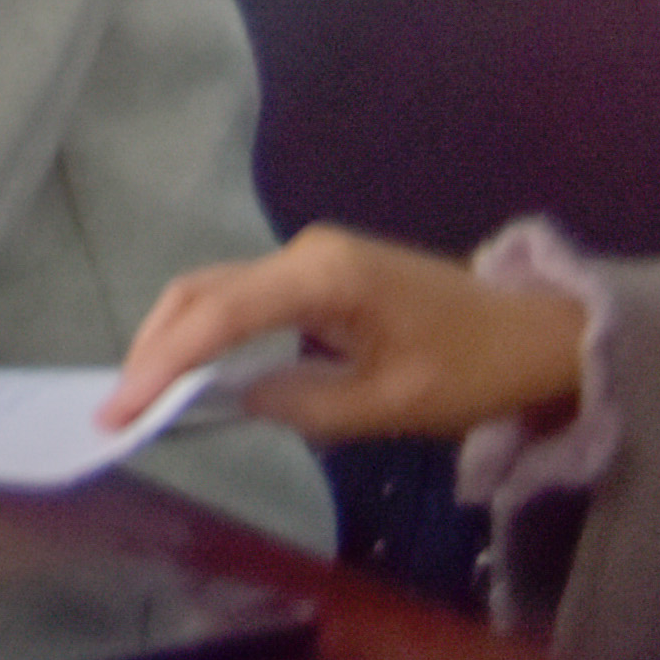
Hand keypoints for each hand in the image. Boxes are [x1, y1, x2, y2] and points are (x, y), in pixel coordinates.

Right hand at [102, 225, 588, 443]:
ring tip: (143, 393)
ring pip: (216, 292)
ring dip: (175, 339)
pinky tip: (191, 370)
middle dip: (154, 347)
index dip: (164, 361)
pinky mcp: (319, 276)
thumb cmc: (477, 370)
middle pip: (203, 291)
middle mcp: (305, 253)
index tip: (123, 406)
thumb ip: (306, 404)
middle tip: (117, 405)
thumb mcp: (395, 404)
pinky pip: (245, 299)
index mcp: (324, 275)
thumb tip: (235, 399)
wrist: (542, 335)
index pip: (220, 315)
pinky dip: (207, 333)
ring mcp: (311, 259)